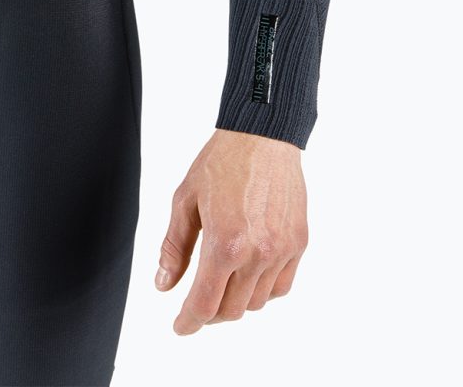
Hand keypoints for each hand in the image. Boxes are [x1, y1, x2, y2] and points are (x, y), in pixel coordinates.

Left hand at [155, 128, 307, 331]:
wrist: (262, 136)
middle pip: (231, 310)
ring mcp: (281, 251)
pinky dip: (263, 290)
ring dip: (236, 302)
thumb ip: (174, 247)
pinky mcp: (298, 244)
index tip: (180, 327)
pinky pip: (281, 287)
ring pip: (257, 303)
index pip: (204, 304)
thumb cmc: (221, 162)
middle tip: (197, 302)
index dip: (189, 322)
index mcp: (224, 243)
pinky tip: (249, 275)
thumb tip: (164, 285)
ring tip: (222, 283)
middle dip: (209, 313)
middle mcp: (256, 254)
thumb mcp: (185, 200)